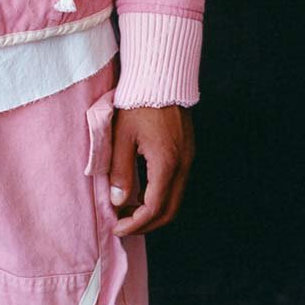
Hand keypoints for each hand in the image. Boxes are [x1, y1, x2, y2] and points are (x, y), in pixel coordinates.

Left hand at [108, 104, 194, 236]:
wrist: (160, 76)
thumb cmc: (136, 102)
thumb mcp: (121, 136)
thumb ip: (120, 171)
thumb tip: (118, 202)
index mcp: (166, 163)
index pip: (154, 208)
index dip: (135, 223)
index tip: (117, 228)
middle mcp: (182, 164)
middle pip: (169, 210)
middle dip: (146, 224)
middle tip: (123, 226)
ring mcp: (188, 158)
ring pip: (175, 199)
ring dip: (154, 211)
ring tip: (128, 211)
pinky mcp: (186, 151)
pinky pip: (176, 184)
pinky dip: (160, 196)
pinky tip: (141, 192)